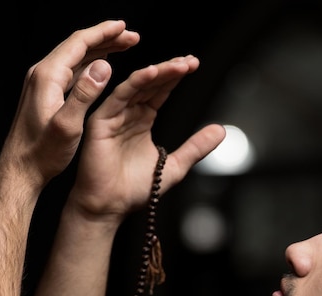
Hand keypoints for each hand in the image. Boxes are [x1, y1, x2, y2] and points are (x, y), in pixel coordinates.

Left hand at [0, 20, 139, 187]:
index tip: (125, 27)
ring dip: (101, 49)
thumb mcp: (67, 125)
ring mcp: (43, 84)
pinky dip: (91, 63)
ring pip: (76, 57)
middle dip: (107, 38)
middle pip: (78, 46)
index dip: (104, 32)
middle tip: (132, 37)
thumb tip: (104, 65)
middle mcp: (43, 75)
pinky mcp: (46, 94)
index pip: (79, 43)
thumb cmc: (42, 152)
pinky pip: (72, 70)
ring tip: (123, 46)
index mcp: (47, 77)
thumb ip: (84, 93)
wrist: (20, 169)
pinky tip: (101, 65)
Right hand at [68, 54, 225, 222]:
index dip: (175, 77)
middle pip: (150, 84)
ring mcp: (113, 115)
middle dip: (170, 70)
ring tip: (178, 65)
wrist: (111, 207)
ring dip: (157, 73)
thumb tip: (221, 130)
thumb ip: (196, 147)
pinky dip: (135, 83)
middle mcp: (127, 114)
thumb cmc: (136, 189)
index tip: (194, 65)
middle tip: (190, 61)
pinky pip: (118, 97)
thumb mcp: (175, 165)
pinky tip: (152, 73)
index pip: (160, 91)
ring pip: (136, 86)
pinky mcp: (101, 121)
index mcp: (142, 120)